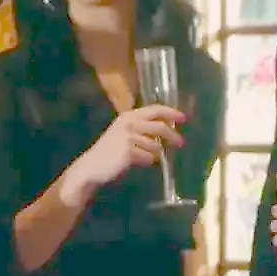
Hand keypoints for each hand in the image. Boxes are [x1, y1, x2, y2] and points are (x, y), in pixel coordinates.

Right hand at [64, 104, 185, 193]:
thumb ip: (143, 129)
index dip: (171, 113)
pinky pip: (149, 157)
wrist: (93, 166)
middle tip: (181, 142)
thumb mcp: (125, 133)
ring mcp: (129, 136)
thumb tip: (167, 130)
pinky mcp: (129, 150)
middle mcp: (129, 123)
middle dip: (173, 135)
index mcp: (129, 115)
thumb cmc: (110, 151)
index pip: (155, 109)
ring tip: (145, 157)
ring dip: (155, 153)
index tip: (183, 118)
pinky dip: (146, 161)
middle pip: (160, 126)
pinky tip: (136, 162)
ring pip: (155, 145)